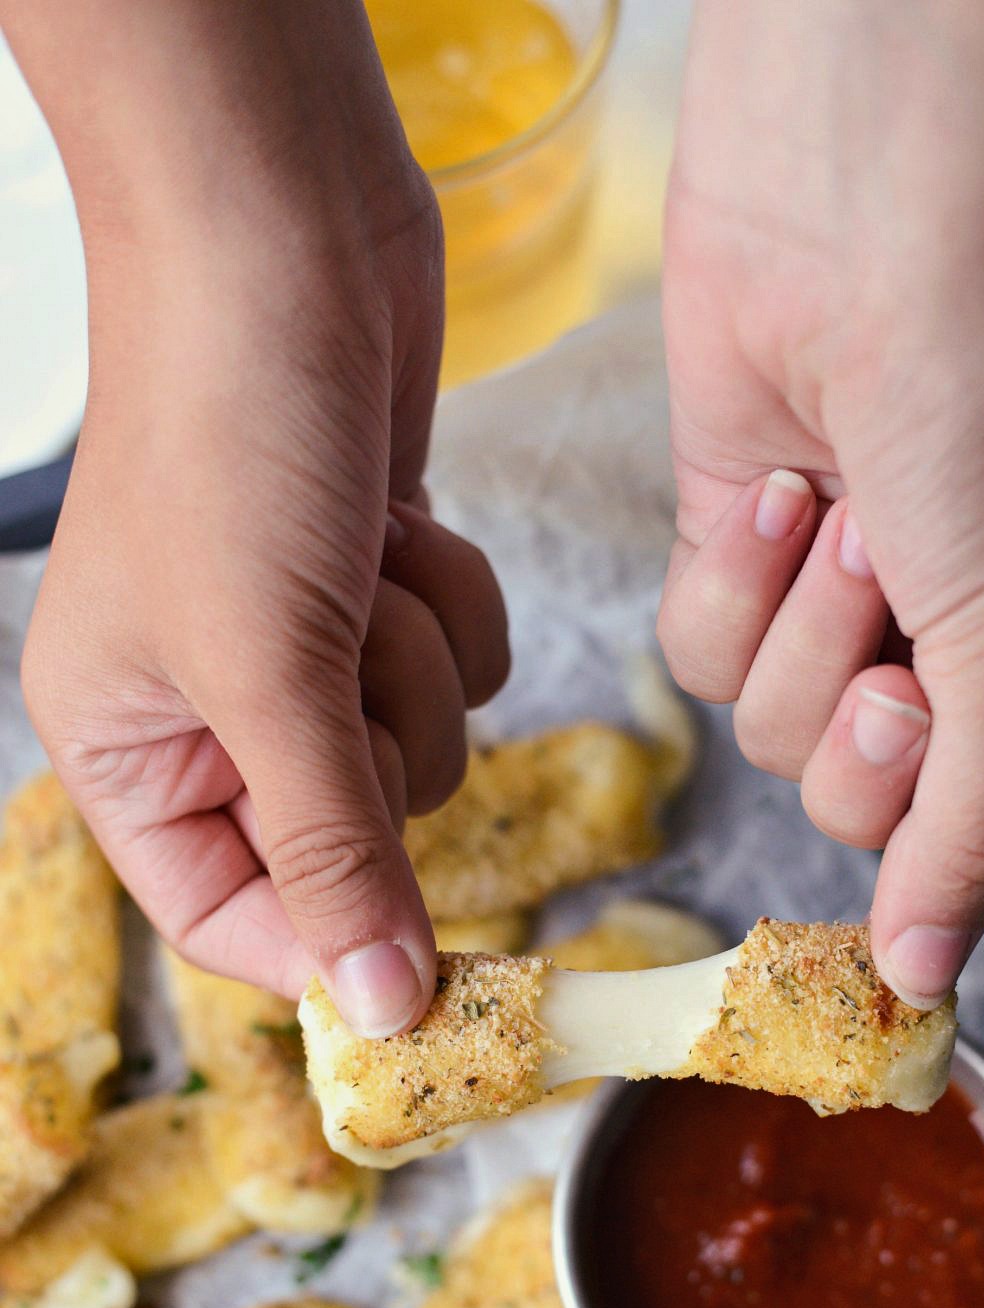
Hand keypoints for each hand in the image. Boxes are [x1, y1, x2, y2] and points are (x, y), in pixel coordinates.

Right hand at [9, 0, 507, 1033]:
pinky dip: (452, 599)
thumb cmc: (224, 435)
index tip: (426, 970)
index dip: (329, 945)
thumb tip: (383, 1013)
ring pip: (424, 745)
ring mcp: (302, 647)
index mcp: (129, 750)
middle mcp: (209, 712)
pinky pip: (466, 663)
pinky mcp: (381, 586)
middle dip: (378, 737)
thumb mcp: (265, 674)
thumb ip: (333, 852)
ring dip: (417, 655)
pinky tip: (397, 522)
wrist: (279, 230)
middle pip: (352, 834)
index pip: (234, 920)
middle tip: (340, 640)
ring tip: (358, 554)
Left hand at [659, 0, 983, 1006]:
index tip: (915, 753)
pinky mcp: (732, 548)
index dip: (926, 819)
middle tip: (894, 612)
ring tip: (845, 512)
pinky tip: (777, 486)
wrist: (870, 213)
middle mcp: (938, 638)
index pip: (968, 827)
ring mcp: (827, 597)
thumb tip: (922, 974)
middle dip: (855, 709)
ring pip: (762, 726)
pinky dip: (729, 579)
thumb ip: (973, 828)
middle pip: (847, 794)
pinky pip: (695, 654)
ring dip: (797, 625)